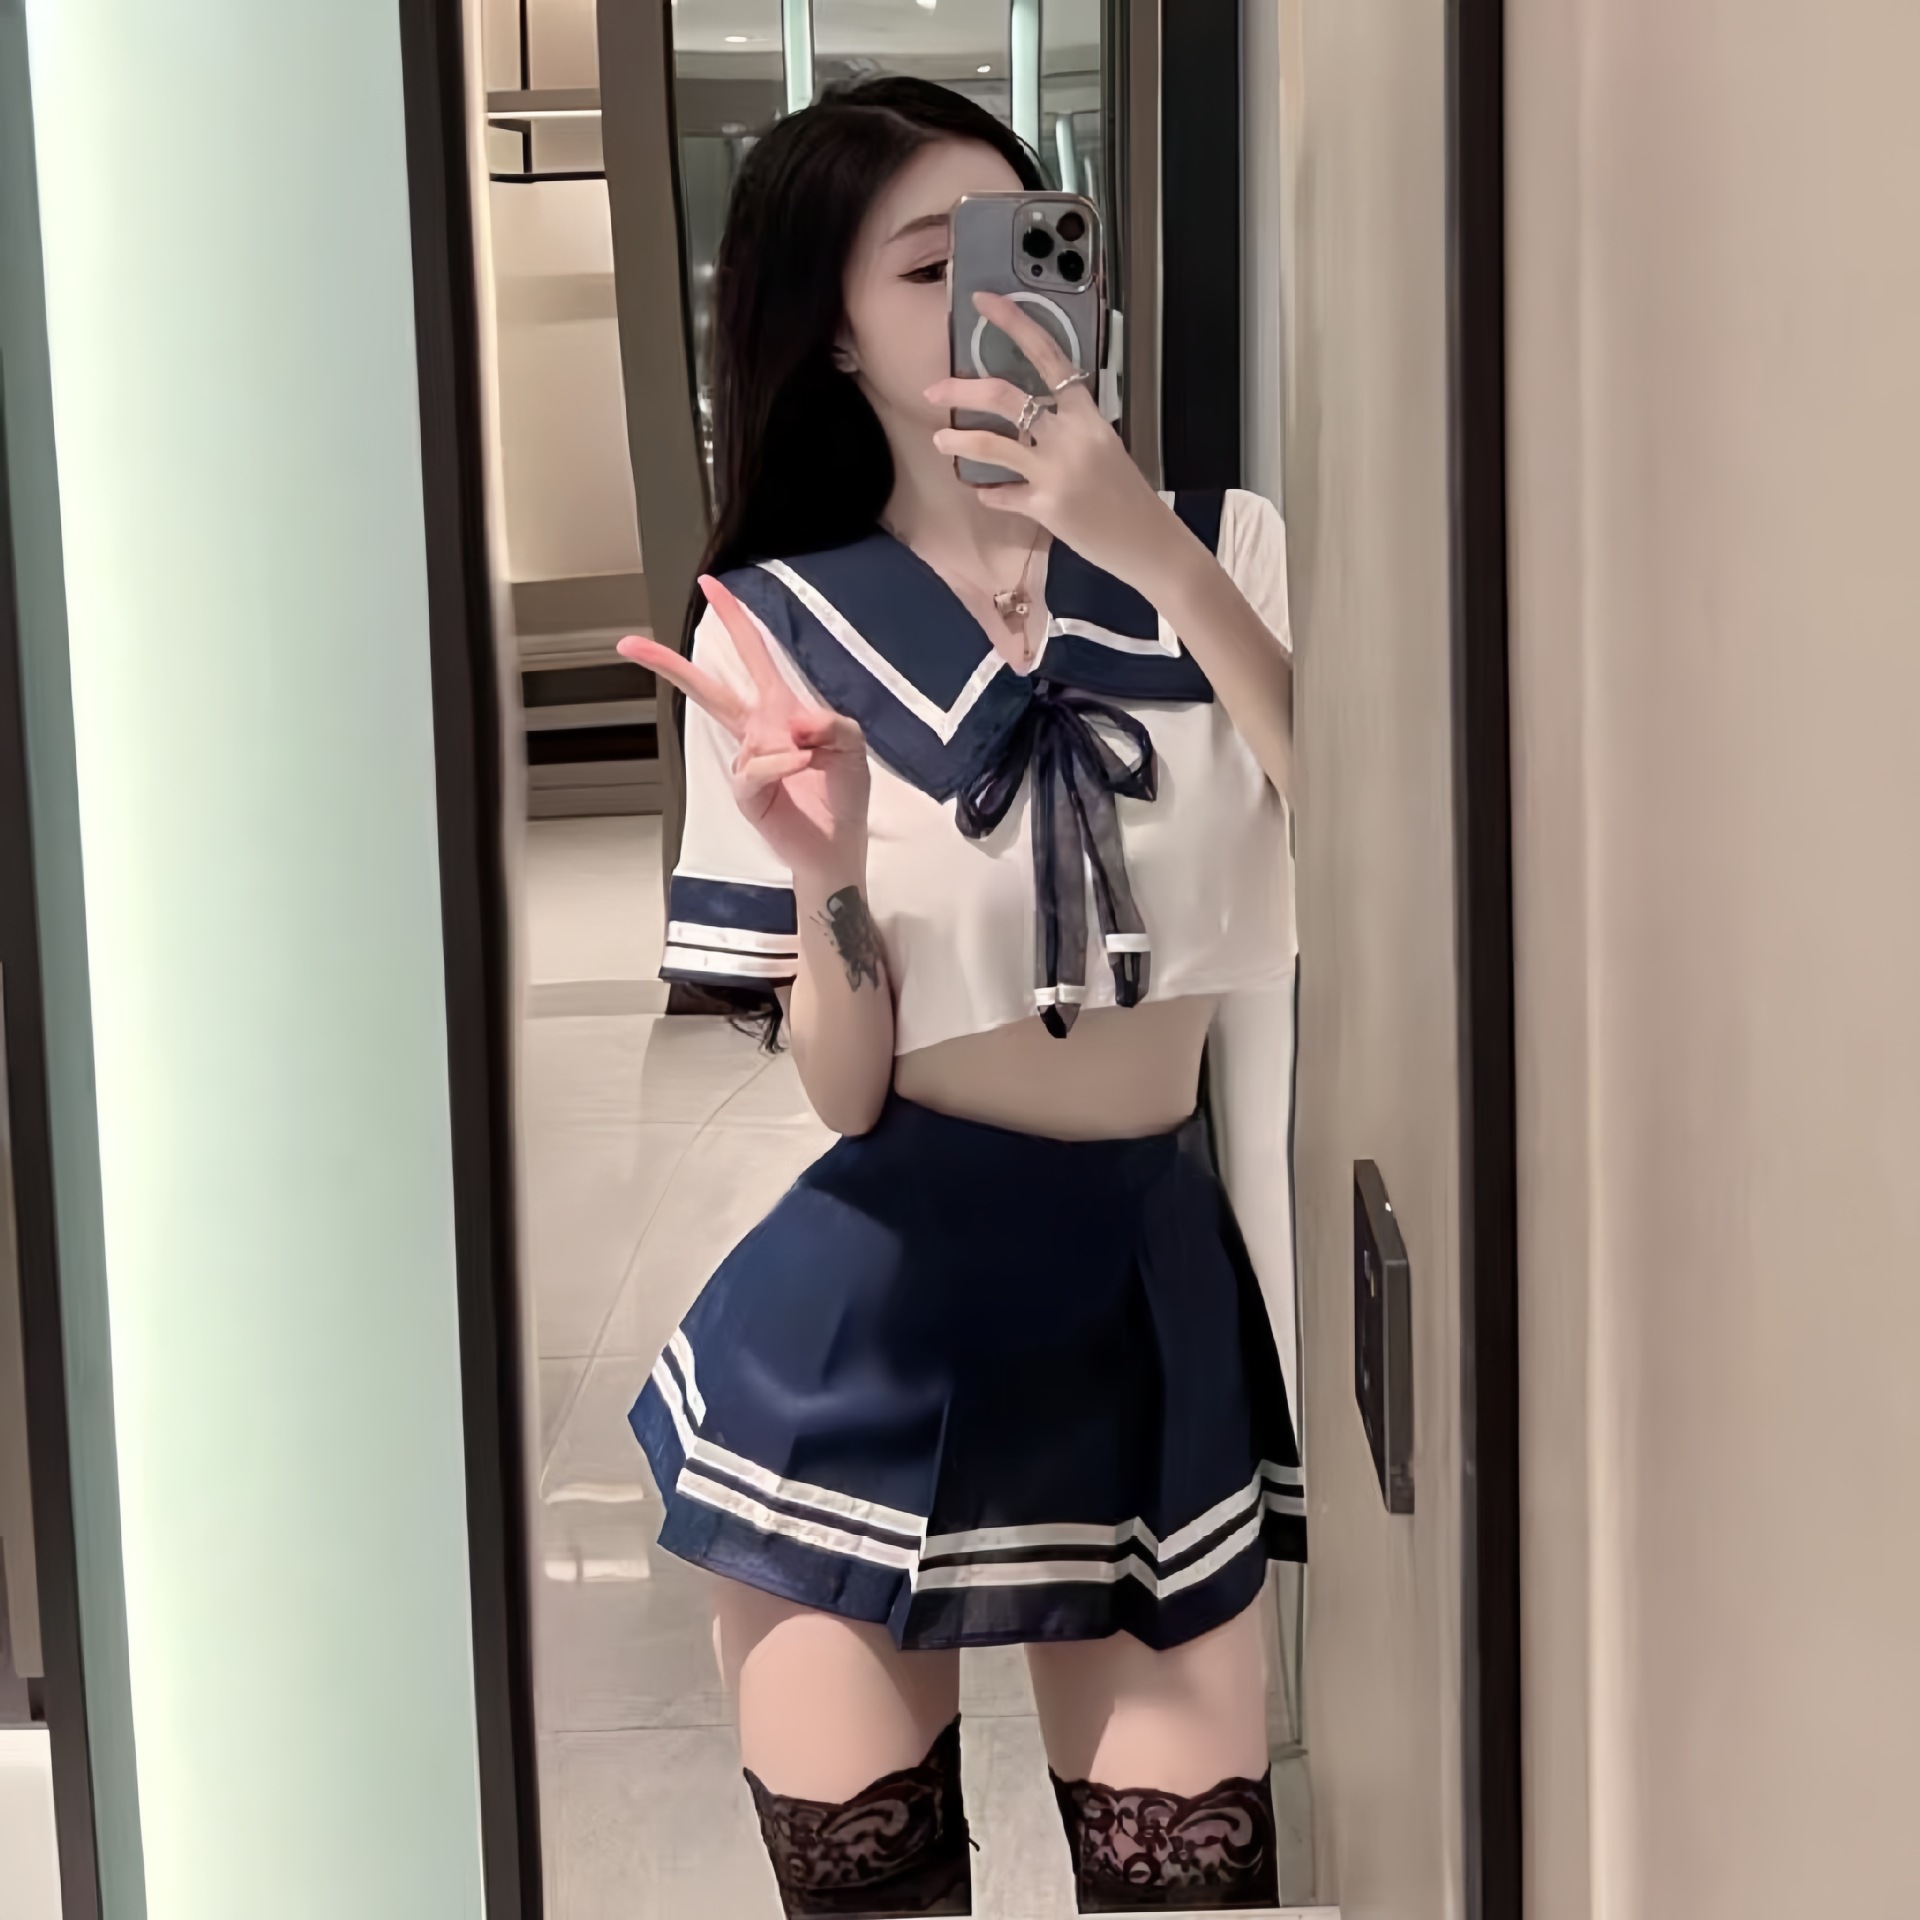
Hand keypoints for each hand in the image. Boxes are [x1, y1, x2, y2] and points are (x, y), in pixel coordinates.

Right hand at [617, 575, 869, 882]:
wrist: (839, 848)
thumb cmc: (842, 796)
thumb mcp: (853, 746)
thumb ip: (834, 723)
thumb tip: (795, 722)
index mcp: (780, 711)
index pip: (754, 657)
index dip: (734, 620)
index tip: (710, 586)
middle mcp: (757, 732)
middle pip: (708, 690)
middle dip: (670, 665)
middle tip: (630, 644)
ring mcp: (748, 763)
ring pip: (751, 736)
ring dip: (788, 748)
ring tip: (814, 764)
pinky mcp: (747, 794)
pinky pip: (756, 766)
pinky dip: (781, 764)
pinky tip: (801, 765)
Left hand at [925, 290, 1199, 595]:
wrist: (1148, 541)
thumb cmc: (1127, 494)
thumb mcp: (1104, 447)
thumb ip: (1070, 427)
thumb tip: (1034, 419)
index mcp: (1088, 414)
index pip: (1048, 355)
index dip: (1014, 324)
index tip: (985, 302)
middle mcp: (1070, 436)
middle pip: (1005, 396)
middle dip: (963, 388)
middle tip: (934, 389)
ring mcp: (1056, 472)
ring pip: (993, 444)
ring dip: (959, 438)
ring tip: (939, 438)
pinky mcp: (1046, 507)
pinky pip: (1003, 495)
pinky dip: (990, 494)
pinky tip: (984, 493)